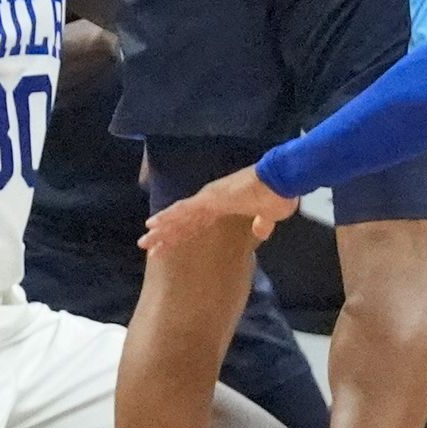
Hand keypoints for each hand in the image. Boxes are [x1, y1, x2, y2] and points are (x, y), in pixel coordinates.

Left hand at [143, 164, 298, 267]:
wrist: (282, 181)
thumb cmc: (277, 196)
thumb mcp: (269, 216)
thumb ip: (261, 223)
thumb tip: (260, 232)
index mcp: (223, 206)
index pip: (196, 224)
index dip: (181, 235)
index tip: (167, 246)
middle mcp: (211, 201)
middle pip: (183, 222)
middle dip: (165, 235)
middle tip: (146, 246)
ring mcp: (209, 200)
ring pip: (179, 217)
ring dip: (161, 230)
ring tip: (145, 241)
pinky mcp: (210, 200)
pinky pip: (185, 211)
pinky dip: (168, 218)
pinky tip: (154, 225)